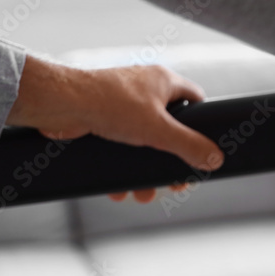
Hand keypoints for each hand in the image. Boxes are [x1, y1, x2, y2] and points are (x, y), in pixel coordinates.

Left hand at [7, 58, 224, 201]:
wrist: (59, 104)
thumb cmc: (108, 103)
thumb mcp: (158, 130)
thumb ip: (189, 145)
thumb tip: (215, 159)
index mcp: (163, 81)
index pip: (195, 98)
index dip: (202, 123)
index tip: (203, 147)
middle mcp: (144, 89)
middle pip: (170, 128)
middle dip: (170, 160)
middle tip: (172, 183)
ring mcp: (122, 104)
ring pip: (144, 142)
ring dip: (144, 171)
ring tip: (142, 194)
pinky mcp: (101, 119)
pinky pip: (121, 147)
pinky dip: (122, 168)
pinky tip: (118, 188)